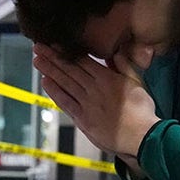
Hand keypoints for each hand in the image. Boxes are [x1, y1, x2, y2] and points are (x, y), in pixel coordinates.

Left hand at [34, 44, 159, 158]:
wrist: (141, 136)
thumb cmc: (142, 110)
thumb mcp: (137, 82)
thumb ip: (124, 66)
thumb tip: (115, 52)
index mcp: (107, 78)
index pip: (82, 61)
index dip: (67, 51)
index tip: (55, 43)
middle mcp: (94, 88)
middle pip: (69, 69)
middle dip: (52, 57)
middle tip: (38, 47)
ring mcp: (87, 103)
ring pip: (65, 83)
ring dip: (49, 71)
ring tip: (37, 60)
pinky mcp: (83, 119)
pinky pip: (65, 102)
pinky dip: (54, 92)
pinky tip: (45, 82)